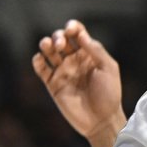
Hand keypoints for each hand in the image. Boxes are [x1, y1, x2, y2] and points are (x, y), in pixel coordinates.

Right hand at [32, 20, 124, 141]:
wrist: (101, 120)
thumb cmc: (109, 93)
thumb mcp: (108, 68)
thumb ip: (95, 50)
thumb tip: (82, 35)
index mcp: (89, 53)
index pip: (77, 33)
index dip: (72, 27)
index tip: (71, 29)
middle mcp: (74, 60)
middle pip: (61, 39)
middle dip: (58, 36)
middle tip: (61, 45)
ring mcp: (63, 71)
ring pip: (49, 51)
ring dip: (46, 44)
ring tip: (48, 45)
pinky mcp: (53, 84)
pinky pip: (41, 69)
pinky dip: (37, 61)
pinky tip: (39, 58)